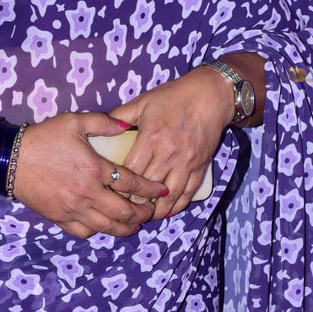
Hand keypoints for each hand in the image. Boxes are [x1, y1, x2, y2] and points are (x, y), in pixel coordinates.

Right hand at [11, 111, 169, 239]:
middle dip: (143, 214)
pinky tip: (105, 226)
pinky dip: (99, 231)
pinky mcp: (59, 218)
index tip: (161, 190)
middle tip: (151, 211)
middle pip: (124, 212)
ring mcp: (73, 209)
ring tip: (135, 224)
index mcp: (94, 169)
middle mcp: (87, 193)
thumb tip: (125, 124)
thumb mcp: (74, 122)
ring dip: (125, 227)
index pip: (132, 184)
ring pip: (107, 227)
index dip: (151, 190)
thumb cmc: (43, 138)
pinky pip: (84, 232)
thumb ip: (103, 122)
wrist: (10, 159)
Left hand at [108, 67, 233, 220]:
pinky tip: (168, 211)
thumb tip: (102, 125)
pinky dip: (179, 205)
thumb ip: (121, 115)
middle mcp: (169, 154)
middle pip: (148, 188)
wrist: (210, 95)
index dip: (119, 186)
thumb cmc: (175, 97)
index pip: (131, 172)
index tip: (110, 193)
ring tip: (145, 216)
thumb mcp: (143, 101)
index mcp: (151, 139)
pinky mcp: (200, 166)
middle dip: (135, 202)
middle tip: (123, 209)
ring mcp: (186, 162)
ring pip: (170, 196)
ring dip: (157, 210)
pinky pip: (189, 192)